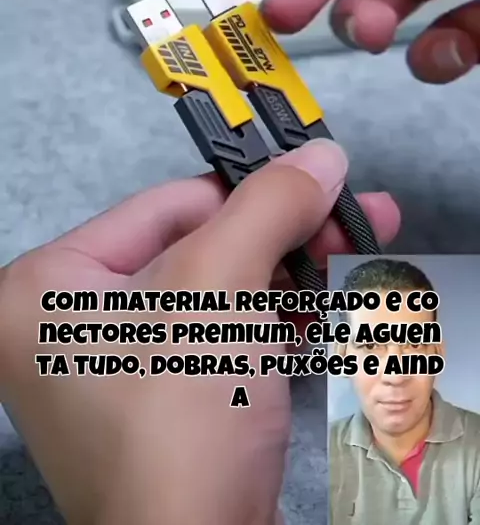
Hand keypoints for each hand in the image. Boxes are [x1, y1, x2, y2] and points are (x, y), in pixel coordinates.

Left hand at [0, 140, 398, 524]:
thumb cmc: (179, 415)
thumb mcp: (219, 284)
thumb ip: (269, 205)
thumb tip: (320, 153)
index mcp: (47, 287)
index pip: (164, 205)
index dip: (247, 191)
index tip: (317, 177)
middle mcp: (69, 326)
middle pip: (195, 247)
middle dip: (281, 233)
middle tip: (352, 214)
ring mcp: (116, 371)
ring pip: (216, 293)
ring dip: (287, 272)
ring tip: (352, 252)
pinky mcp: (161, 407)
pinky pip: (218, 338)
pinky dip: (271, 319)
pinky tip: (321, 303)